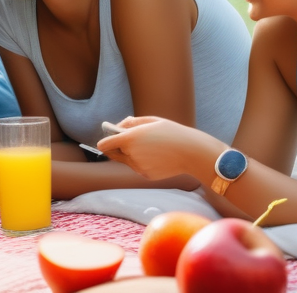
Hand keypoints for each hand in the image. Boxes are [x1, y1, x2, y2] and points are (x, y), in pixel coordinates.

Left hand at [94, 116, 221, 181]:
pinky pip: (138, 168)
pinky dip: (143, 162)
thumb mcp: (152, 121)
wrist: (192, 152)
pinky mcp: (146, 175)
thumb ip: (131, 123)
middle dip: (117, 148)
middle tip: (130, 141)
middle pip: (113, 154)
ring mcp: (138, 167)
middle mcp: (131, 154)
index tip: (108, 138)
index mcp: (130, 138)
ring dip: (132, 154)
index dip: (104, 141)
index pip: (104, 145)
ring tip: (151, 147)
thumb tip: (118, 126)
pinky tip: (157, 157)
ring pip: (127, 161)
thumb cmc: (173, 133)